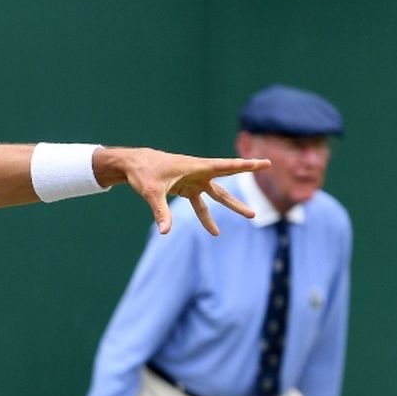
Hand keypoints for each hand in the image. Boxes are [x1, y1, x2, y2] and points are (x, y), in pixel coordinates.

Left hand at [100, 148, 270, 235]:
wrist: (133, 165)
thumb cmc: (143, 173)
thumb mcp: (151, 193)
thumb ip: (161, 212)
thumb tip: (165, 232)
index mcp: (195, 167)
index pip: (226, 167)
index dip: (245, 166)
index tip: (264, 163)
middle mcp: (198, 173)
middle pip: (226, 181)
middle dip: (246, 182)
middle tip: (264, 186)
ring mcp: (193, 181)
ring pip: (216, 195)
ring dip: (231, 205)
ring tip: (251, 215)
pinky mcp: (186, 188)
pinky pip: (200, 203)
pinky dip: (206, 216)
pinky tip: (214, 230)